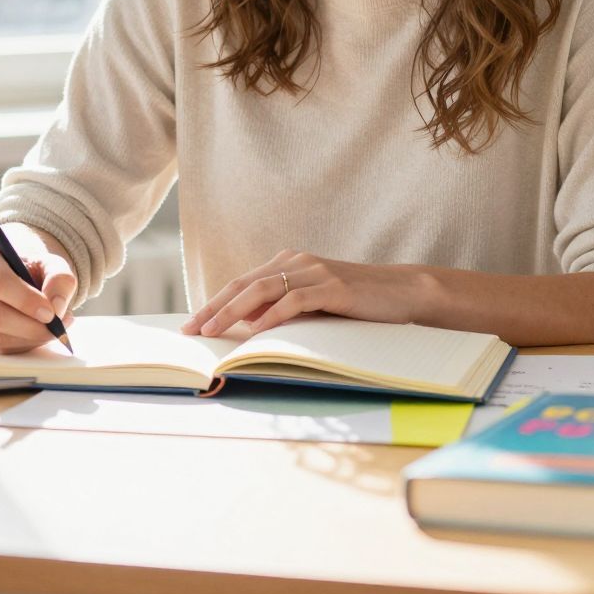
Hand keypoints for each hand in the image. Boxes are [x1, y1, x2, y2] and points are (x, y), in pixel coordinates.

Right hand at [0, 225, 77, 354]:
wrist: (13, 277)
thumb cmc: (30, 269)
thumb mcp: (51, 264)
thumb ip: (60, 279)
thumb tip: (56, 307)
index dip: (26, 302)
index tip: (51, 314)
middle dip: (29, 328)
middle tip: (56, 330)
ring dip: (27, 340)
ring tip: (50, 331)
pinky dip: (16, 349)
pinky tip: (32, 337)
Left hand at [180, 250, 426, 337]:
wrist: (402, 292)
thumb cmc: (356, 302)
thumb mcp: (314, 303)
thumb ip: (282, 307)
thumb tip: (245, 323)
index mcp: (289, 263)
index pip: (242, 283)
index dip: (214, 302)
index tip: (191, 324)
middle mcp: (297, 262)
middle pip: (244, 284)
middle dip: (213, 308)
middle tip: (191, 331)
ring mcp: (315, 272)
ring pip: (263, 289)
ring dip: (233, 312)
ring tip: (213, 331)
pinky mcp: (333, 287)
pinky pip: (295, 299)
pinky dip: (272, 315)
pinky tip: (256, 330)